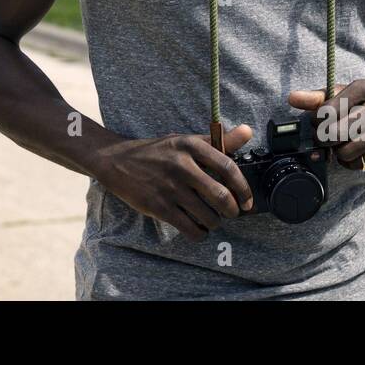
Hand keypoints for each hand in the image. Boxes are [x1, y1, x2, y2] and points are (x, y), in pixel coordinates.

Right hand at [91, 125, 254, 242]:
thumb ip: (218, 140)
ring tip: (212, 219)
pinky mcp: (158, 206)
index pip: (228, 167)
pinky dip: (199, 233)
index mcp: (190, 146)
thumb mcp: (185, 140)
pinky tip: (198, 228)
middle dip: (232, 210)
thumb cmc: (157, 151)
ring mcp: (169, 187)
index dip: (243, 188)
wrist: (116, 161)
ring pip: (207, 216)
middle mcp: (181, 165)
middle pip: (221, 196)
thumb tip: (248, 131)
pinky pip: (189, 228)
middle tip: (231, 213)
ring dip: (215, 223)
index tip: (247, 201)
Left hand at [287, 79, 364, 169]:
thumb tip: (291, 98)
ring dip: (340, 153)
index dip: (314, 122)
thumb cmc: (364, 103)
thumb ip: (316, 98)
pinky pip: (363, 164)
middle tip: (328, 137)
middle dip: (324, 139)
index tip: (318, 122)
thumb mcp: (343, 93)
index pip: (324, 112)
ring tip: (344, 144)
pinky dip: (357, 162)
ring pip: (346, 152)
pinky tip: (361, 150)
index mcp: (363, 87)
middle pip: (333, 134)